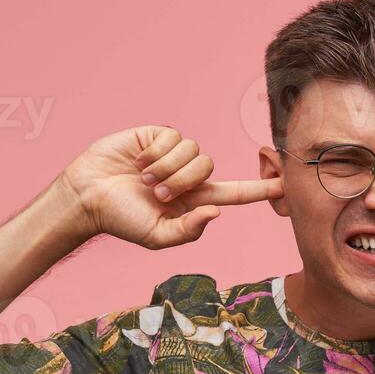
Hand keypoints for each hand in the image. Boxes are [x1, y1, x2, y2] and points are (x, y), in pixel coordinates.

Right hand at [61, 126, 281, 249]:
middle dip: (182, 182)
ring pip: (194, 152)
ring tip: (144, 178)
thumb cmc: (121, 220)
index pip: (234, 193)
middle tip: (156, 193)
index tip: (286, 183)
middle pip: (209, 170)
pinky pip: (173, 137)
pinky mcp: (157, 136)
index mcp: (194, 201)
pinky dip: (156, 152)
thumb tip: (217, 212)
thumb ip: (189, 230)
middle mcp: (188, 176)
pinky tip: (138, 160)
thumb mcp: (157, 237)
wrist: (88, 196)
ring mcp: (173, 154)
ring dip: (167, 168)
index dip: (259, 188)